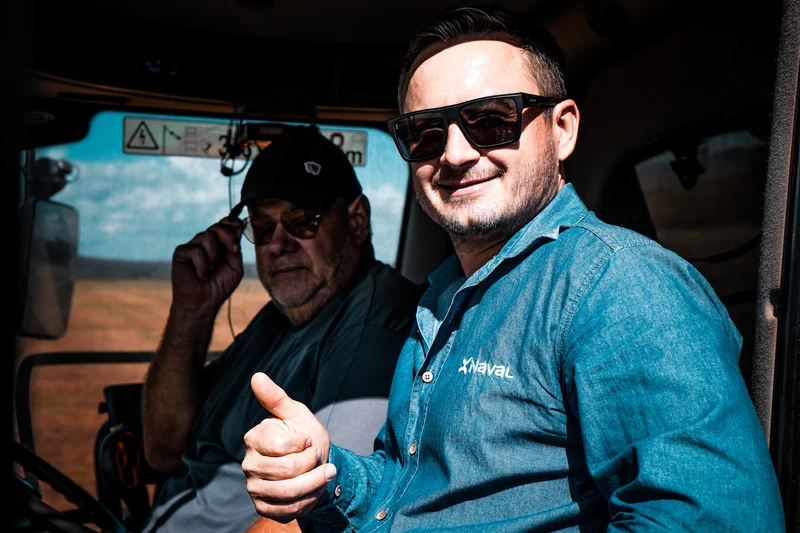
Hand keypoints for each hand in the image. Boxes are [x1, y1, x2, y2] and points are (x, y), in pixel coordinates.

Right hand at [171, 218, 243, 313]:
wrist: (204, 302)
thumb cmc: (220, 286)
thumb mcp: (235, 266)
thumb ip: (235, 247)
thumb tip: (237, 225)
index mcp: (219, 243)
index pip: (225, 224)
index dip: (233, 225)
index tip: (240, 233)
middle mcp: (205, 242)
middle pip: (217, 226)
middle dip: (228, 237)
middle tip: (233, 251)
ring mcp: (193, 246)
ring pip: (207, 236)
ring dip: (214, 256)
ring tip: (210, 271)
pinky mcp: (181, 253)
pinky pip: (195, 250)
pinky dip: (202, 265)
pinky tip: (200, 275)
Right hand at [243, 372, 335, 522]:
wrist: (315, 464)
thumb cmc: (304, 435)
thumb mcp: (297, 414)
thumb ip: (276, 398)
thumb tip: (256, 376)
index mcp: (254, 438)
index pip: (282, 446)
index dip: (305, 444)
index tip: (309, 440)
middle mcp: (249, 464)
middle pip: (287, 471)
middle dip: (313, 463)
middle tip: (319, 457)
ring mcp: (254, 488)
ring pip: (289, 493)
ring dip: (316, 483)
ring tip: (326, 473)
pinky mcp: (263, 507)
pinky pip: (288, 511)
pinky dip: (309, 500)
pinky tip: (316, 489)